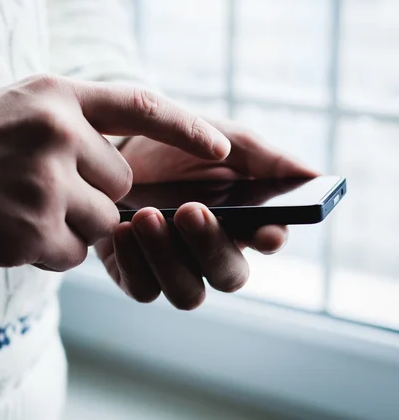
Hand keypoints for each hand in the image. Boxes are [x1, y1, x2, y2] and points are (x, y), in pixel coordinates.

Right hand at [0, 75, 230, 270]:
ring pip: (103, 222)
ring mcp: (46, 183)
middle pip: (121, 183)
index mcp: (56, 96)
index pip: (140, 106)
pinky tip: (11, 231)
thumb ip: (74, 124)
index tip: (223, 148)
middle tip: (46, 189)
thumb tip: (125, 164)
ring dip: (73, 225)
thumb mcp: (20, 106)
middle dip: (96, 195)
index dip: (185, 128)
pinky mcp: (32, 229)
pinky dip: (50, 250)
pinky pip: (73, 252)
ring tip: (22, 208)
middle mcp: (57, 134)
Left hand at [96, 119, 318, 309]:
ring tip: (148, 215)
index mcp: (241, 220)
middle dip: (211, 246)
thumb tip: (313, 174)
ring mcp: (173, 266)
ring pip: (187, 292)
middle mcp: (210, 251)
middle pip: (228, 275)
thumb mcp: (222, 138)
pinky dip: (134, 261)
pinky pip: (141, 287)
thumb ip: (264, 158)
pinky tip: (122, 228)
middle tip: (191, 210)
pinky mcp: (134, 272)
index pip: (267, 240)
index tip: (267, 230)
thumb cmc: (176, 143)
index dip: (270, 238)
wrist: (116, 146)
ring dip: (169, 257)